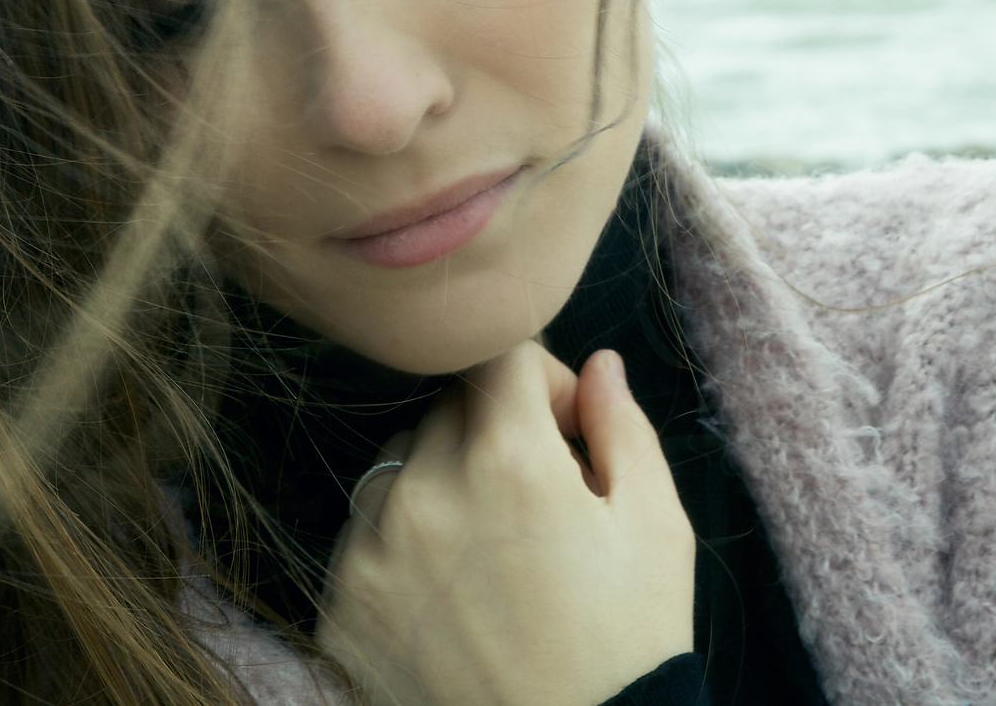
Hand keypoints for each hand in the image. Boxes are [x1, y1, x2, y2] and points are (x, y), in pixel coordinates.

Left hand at [319, 344, 694, 705]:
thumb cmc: (629, 639)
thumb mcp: (655, 522)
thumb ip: (621, 425)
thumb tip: (596, 365)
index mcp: (510, 461)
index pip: (500, 355)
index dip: (543, 378)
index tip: (567, 426)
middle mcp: (426, 494)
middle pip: (448, 406)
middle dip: (495, 428)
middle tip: (539, 492)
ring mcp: (371, 553)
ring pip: (399, 465)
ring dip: (441, 479)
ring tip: (491, 544)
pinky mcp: (340, 607)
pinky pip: (362, 535)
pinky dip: (401, 542)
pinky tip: (453, 588)